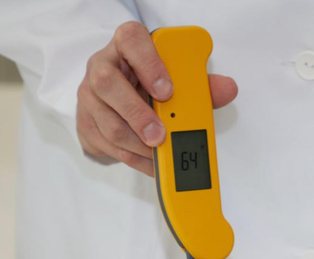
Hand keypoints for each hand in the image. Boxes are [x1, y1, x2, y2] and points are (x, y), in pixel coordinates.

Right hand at [77, 21, 237, 176]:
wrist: (117, 97)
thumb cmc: (148, 82)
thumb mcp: (173, 78)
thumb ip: (200, 84)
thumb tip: (227, 89)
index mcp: (126, 46)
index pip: (130, 40)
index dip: (149, 64)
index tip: (168, 90)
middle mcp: (102, 66)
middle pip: (108, 84)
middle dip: (138, 114)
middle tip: (161, 135)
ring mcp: (89, 96)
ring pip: (108, 123)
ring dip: (137, 144)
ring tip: (160, 152)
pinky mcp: (86, 124)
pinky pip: (107, 146)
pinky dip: (134, 159)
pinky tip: (152, 162)